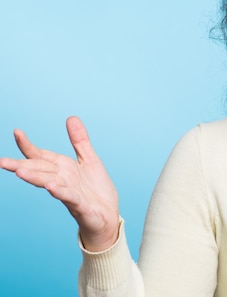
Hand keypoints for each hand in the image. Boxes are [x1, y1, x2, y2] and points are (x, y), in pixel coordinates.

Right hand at [0, 117, 119, 250]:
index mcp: (63, 169)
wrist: (108, 217)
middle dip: (21, 165)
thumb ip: (79, 141)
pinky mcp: (81, 205)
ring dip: (35, 178)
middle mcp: (62, 180)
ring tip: (20, 172)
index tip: (16, 132)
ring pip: (49, 183)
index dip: (29, 146)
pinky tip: (51, 186)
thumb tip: (71, 117)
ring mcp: (70, 194)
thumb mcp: (89, 160)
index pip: (42, 156)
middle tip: (1, 161)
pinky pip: (69, 197)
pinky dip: (60, 191)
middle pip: (39, 170)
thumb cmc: (95, 190)